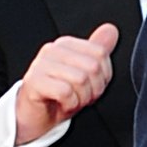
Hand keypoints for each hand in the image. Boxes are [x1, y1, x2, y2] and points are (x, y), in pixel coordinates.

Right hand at [11, 18, 118, 146]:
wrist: (36, 116)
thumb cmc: (61, 96)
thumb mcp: (86, 74)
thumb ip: (98, 51)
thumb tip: (111, 30)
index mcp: (67, 44)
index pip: (100, 53)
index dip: (103, 77)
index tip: (91, 86)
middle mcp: (53, 50)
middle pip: (93, 67)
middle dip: (93, 90)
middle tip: (80, 96)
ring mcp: (41, 64)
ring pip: (80, 80)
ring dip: (81, 99)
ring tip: (71, 100)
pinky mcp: (34, 81)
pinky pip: (65, 92)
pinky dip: (69, 104)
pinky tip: (62, 104)